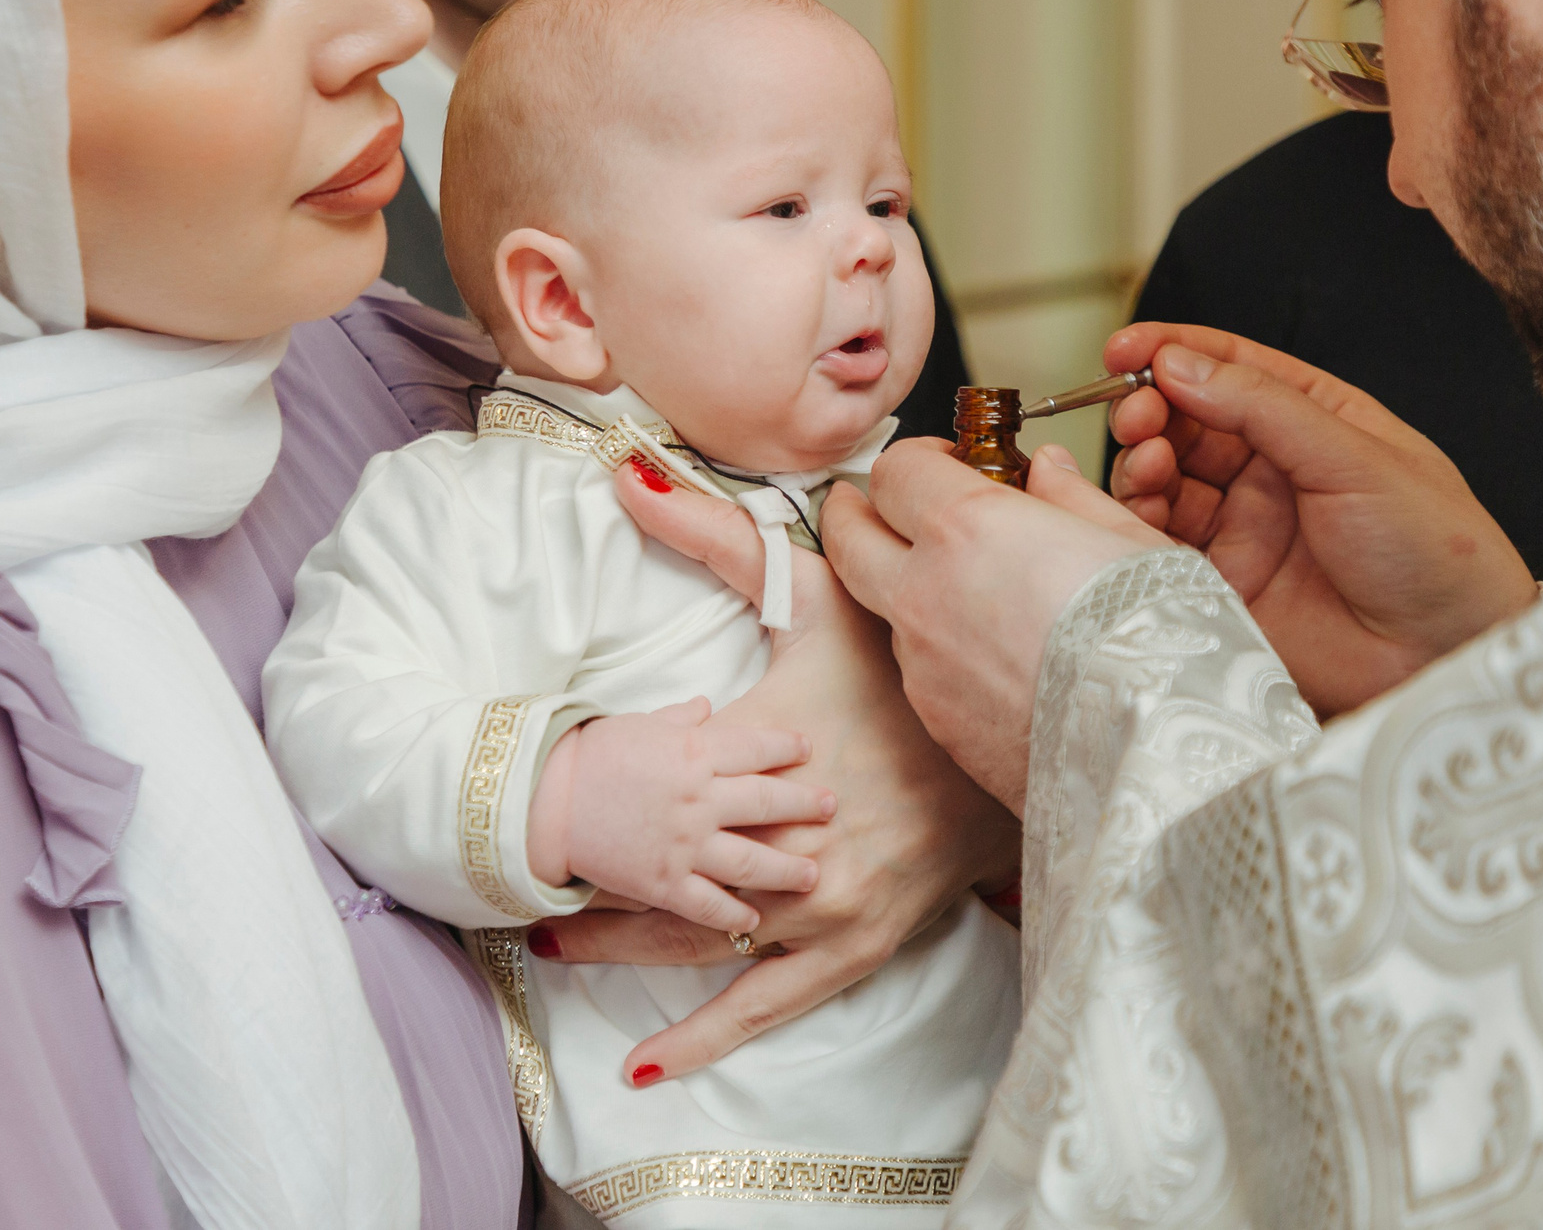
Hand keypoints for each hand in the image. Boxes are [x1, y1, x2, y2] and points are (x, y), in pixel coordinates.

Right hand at [525, 699, 834, 936]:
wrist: (542, 799)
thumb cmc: (589, 754)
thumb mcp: (640, 723)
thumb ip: (681, 719)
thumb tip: (707, 707)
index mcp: (696, 751)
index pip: (758, 747)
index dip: (788, 748)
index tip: (809, 749)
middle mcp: (701, 798)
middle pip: (768, 801)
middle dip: (805, 805)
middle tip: (832, 808)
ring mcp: (685, 844)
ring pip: (752, 860)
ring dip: (787, 868)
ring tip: (813, 874)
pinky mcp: (664, 884)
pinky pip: (711, 904)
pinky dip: (736, 913)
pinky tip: (755, 918)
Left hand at [535, 459, 1021, 1086]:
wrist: (1023, 724)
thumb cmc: (910, 659)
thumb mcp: (820, 587)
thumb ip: (713, 533)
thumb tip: (623, 475)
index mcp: (763, 752)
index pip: (649, 790)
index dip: (586, 804)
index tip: (529, 807)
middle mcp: (787, 840)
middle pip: (662, 880)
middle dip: (590, 888)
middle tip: (518, 886)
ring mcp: (822, 904)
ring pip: (698, 946)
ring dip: (623, 953)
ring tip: (552, 946)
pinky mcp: (857, 946)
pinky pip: (768, 1006)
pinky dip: (705, 1039)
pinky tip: (647, 1067)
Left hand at [826, 440, 1165, 809]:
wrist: (1157, 755)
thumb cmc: (1158, 641)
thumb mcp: (1132, 543)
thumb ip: (1074, 498)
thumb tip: (1048, 472)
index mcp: (966, 529)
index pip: (895, 471)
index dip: (918, 460)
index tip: (947, 464)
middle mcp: (924, 592)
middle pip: (846, 536)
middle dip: (855, 513)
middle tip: (882, 507)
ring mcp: (922, 663)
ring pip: (884, 608)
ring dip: (906, 588)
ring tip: (971, 592)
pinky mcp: (936, 721)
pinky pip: (920, 669)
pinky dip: (940, 652)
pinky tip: (995, 659)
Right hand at [1105, 323, 1536, 713]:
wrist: (1447, 654)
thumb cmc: (1435, 548)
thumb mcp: (1355, 457)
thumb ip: (1263, 407)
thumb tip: (1181, 364)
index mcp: (1314, 418)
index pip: (1229, 367)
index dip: (1172, 351)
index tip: (1123, 350)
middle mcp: (1272, 467)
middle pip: (1186, 421)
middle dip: (1150, 409)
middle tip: (1136, 416)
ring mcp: (1246, 525)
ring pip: (1166, 479)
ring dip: (1141, 464)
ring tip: (1146, 466)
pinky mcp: (1224, 582)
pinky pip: (1162, 543)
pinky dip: (1137, 522)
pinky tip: (1142, 511)